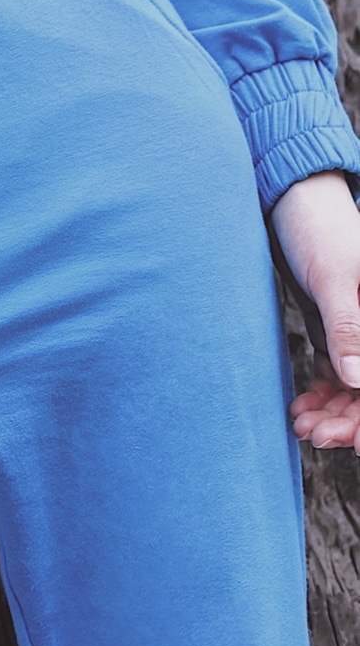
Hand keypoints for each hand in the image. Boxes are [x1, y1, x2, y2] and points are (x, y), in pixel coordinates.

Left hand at [271, 170, 359, 451]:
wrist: (293, 202)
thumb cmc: (318, 228)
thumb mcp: (334, 277)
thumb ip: (349, 327)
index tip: (354, 443)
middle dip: (350, 417)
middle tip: (314, 433)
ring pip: (357, 386)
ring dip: (334, 411)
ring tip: (301, 423)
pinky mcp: (341, 330)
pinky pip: (339, 373)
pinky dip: (322, 394)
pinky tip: (300, 408)